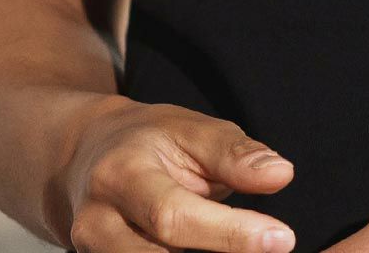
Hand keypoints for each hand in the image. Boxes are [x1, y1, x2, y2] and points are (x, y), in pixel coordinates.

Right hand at [54, 96, 298, 252]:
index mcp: (121, 175)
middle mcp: (96, 223)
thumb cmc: (150, 141)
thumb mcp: (190, 128)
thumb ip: (234, 154)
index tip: (281, 239)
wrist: (86, 156)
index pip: (175, 215)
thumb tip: (281, 175)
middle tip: (272, 250)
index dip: (230, 233)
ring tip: (250, 250)